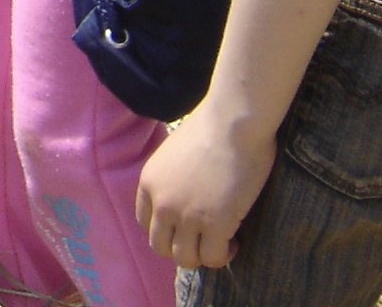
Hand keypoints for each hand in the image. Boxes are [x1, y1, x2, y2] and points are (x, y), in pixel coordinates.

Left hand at [137, 103, 276, 268]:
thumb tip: (185, 196)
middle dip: (182, 247)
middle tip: (203, 237)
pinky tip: (236, 239)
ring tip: (221, 240)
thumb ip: (171, 178)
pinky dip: (224, 255)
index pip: (145, 223)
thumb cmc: (210, 129)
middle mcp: (162, 203)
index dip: (167, 229)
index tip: (186, 225)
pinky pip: (212, 259)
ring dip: (202, 254)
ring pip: (185, 259)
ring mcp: (186, 217)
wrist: (232, 122)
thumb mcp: (173, 154)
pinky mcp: (215, 225)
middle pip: (160, 247)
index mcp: (149, 183)